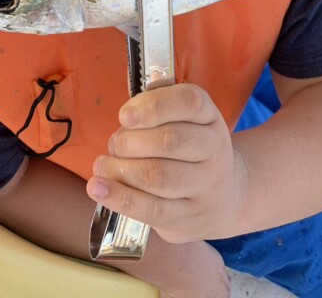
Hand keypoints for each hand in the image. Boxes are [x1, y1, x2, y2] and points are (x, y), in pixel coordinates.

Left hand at [86, 83, 247, 242]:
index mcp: (210, 117)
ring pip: (158, 176)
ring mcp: (205, 187)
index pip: (190, 103)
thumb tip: (130, 111)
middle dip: (130, 141)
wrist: (223, 198)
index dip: (154, 106)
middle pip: (170, 141)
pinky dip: (120, 198)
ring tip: (103, 166)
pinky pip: (151, 210)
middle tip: (114, 144)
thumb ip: (157, 106)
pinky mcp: (187, 219)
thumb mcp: (185, 120)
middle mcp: (214, 150)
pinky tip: (98, 189)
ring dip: (121, 169)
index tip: (124, 115)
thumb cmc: (190, 150)